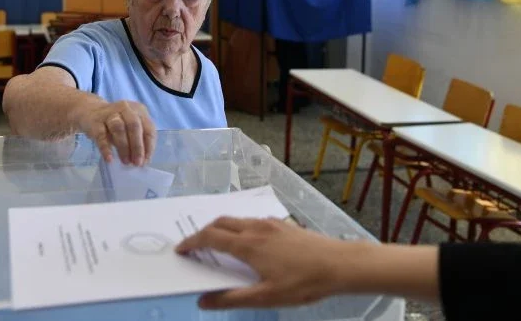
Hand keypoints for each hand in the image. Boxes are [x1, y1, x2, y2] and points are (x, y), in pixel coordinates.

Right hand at [73, 100, 156, 164]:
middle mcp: (125, 109)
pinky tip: (109, 159)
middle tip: (137, 163)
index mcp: (138, 110)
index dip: (148, 146)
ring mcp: (109, 114)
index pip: (148, 128)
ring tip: (125, 161)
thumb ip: (137, 140)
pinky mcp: (96, 121)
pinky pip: (101, 135)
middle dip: (137, 146)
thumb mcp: (129, 127)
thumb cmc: (116, 123)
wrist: (90, 111)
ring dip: (124, 147)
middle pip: (134, 126)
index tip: (145, 161)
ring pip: (119, 128)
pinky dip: (106, 148)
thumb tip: (142, 160)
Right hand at [175, 217, 359, 308]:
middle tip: (195, 247)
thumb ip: (232, 299)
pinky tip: (249, 244)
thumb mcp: (266, 298)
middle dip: (204, 232)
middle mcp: (256, 228)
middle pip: (221, 222)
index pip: (210, 237)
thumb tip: (204, 301)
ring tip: (219, 245)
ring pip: (238, 220)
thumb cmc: (303, 283)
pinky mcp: (284, 225)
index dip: (192, 242)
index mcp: (248, 245)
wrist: (340, 264)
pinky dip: (240, 228)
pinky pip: (253, 221)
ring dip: (222, 229)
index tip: (181, 250)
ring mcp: (272, 224)